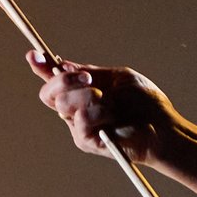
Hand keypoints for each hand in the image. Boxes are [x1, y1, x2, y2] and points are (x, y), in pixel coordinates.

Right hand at [26, 51, 196, 196]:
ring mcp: (79, 125)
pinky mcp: (86, 141)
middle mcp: (76, 107)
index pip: (53, 78)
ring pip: (62, 105)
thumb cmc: (145, 102)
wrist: (163, 127)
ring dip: (85, 97)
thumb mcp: (118, 78)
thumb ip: (90, 72)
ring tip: (108, 101)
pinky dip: (96, 114)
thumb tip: (62, 63)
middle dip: (65, 81)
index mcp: (82, 89)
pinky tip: (111, 115)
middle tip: (89, 80)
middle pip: (49, 92)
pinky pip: (78, 122)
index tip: (33, 54)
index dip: (41, 66)